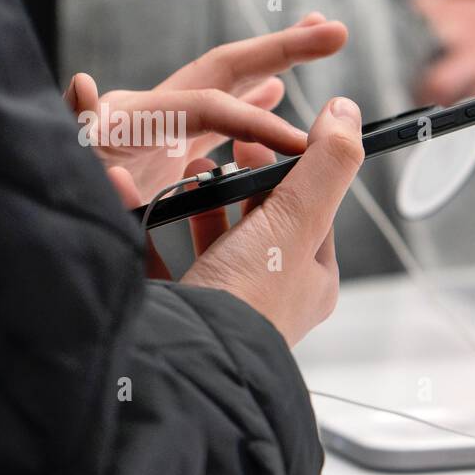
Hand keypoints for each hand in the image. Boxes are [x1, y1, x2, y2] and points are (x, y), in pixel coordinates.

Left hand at [66, 13, 347, 199]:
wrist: (35, 226)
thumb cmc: (51, 202)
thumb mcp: (61, 168)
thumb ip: (73, 133)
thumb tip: (82, 85)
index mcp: (133, 123)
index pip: (212, 108)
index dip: (259, 124)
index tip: (304, 148)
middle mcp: (147, 116)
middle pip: (223, 70)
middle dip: (280, 47)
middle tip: (333, 30)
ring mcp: (154, 134)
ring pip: (224, 90)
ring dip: (270, 66)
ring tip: (318, 42)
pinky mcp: (153, 156)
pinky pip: (211, 123)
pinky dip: (246, 105)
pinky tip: (271, 97)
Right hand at [108, 98, 366, 345]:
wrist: (183, 362)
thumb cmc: (247, 296)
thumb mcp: (296, 219)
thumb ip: (324, 165)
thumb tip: (348, 112)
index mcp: (308, 280)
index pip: (309, 210)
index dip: (286, 168)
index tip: (257, 138)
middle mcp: (269, 296)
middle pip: (258, 222)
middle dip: (236, 182)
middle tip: (215, 153)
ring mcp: (219, 304)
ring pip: (209, 241)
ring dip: (193, 199)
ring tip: (180, 171)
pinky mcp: (171, 308)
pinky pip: (155, 257)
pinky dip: (143, 221)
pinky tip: (126, 192)